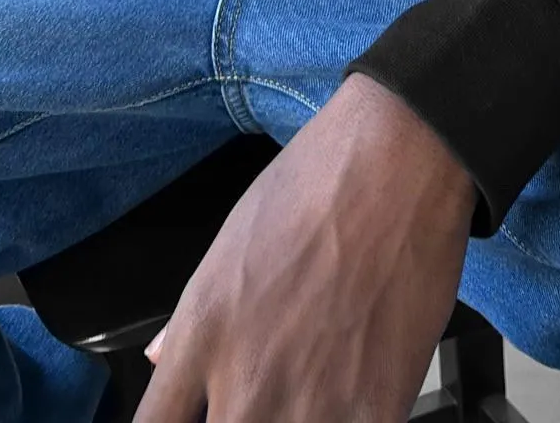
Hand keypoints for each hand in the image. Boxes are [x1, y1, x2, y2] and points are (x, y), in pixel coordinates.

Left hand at [133, 71, 478, 422]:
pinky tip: (355, 399)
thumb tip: (161, 359)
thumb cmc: (316, 184)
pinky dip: (349, 422)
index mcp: (202, 336)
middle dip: (237, 418)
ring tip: (313, 392)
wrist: (398, 161)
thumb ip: (190, 317)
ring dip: (293, 421)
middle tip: (264, 389)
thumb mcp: (231, 239)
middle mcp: (244, 384)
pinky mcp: (372, 414)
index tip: (192, 417)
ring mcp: (308, 408)